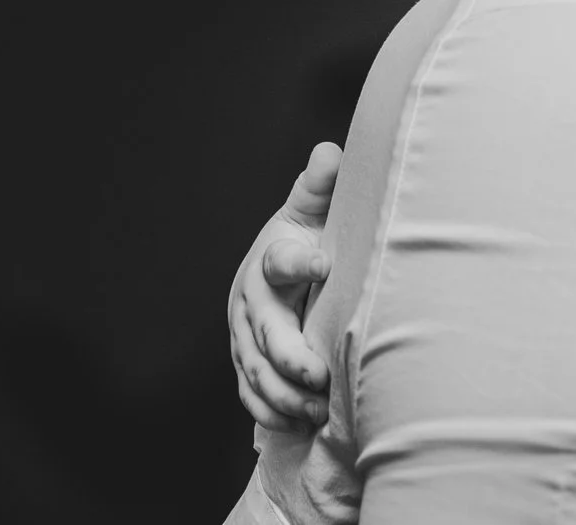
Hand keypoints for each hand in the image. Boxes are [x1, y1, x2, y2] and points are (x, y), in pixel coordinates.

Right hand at [228, 142, 340, 433]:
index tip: (322, 265)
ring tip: (318, 408)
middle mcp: (252, 303)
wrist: (283, 275)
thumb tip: (330, 152)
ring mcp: (245, 339)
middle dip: (288, 356)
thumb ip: (320, 188)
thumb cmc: (307, 241)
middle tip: (318, 374)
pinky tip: (300, 423)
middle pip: (262, 332)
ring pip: (256, 372)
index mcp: (271, 260)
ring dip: (284, 394)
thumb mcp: (313, 213)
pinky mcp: (247, 366)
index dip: (298, 262)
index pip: (280, 260)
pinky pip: (252, 395)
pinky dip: (272, 412)